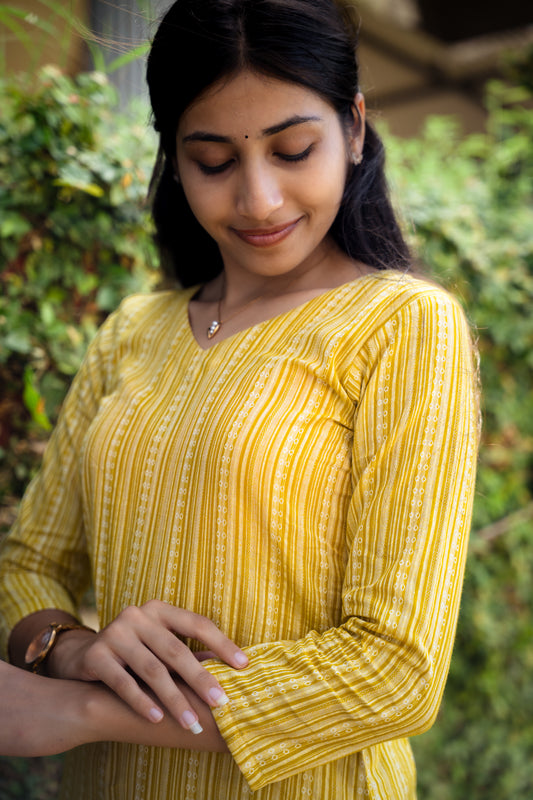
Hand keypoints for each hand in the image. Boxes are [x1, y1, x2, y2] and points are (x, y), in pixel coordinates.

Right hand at [47, 600, 247, 730]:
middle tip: (221, 703)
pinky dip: (142, 701)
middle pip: (176, 650)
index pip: (197, 623)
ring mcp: (115, 633)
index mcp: (159, 609)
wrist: (81, 657)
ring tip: (191, 722)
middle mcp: (137, 616)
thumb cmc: (134, 653)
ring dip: (174, 699)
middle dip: (201, 679)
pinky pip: (122, 682)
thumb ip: (187, 654)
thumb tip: (229, 670)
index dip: (222, 644)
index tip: (244, 666)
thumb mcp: (160, 646)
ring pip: (151, 669)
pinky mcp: (95, 655)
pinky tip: (158, 719)